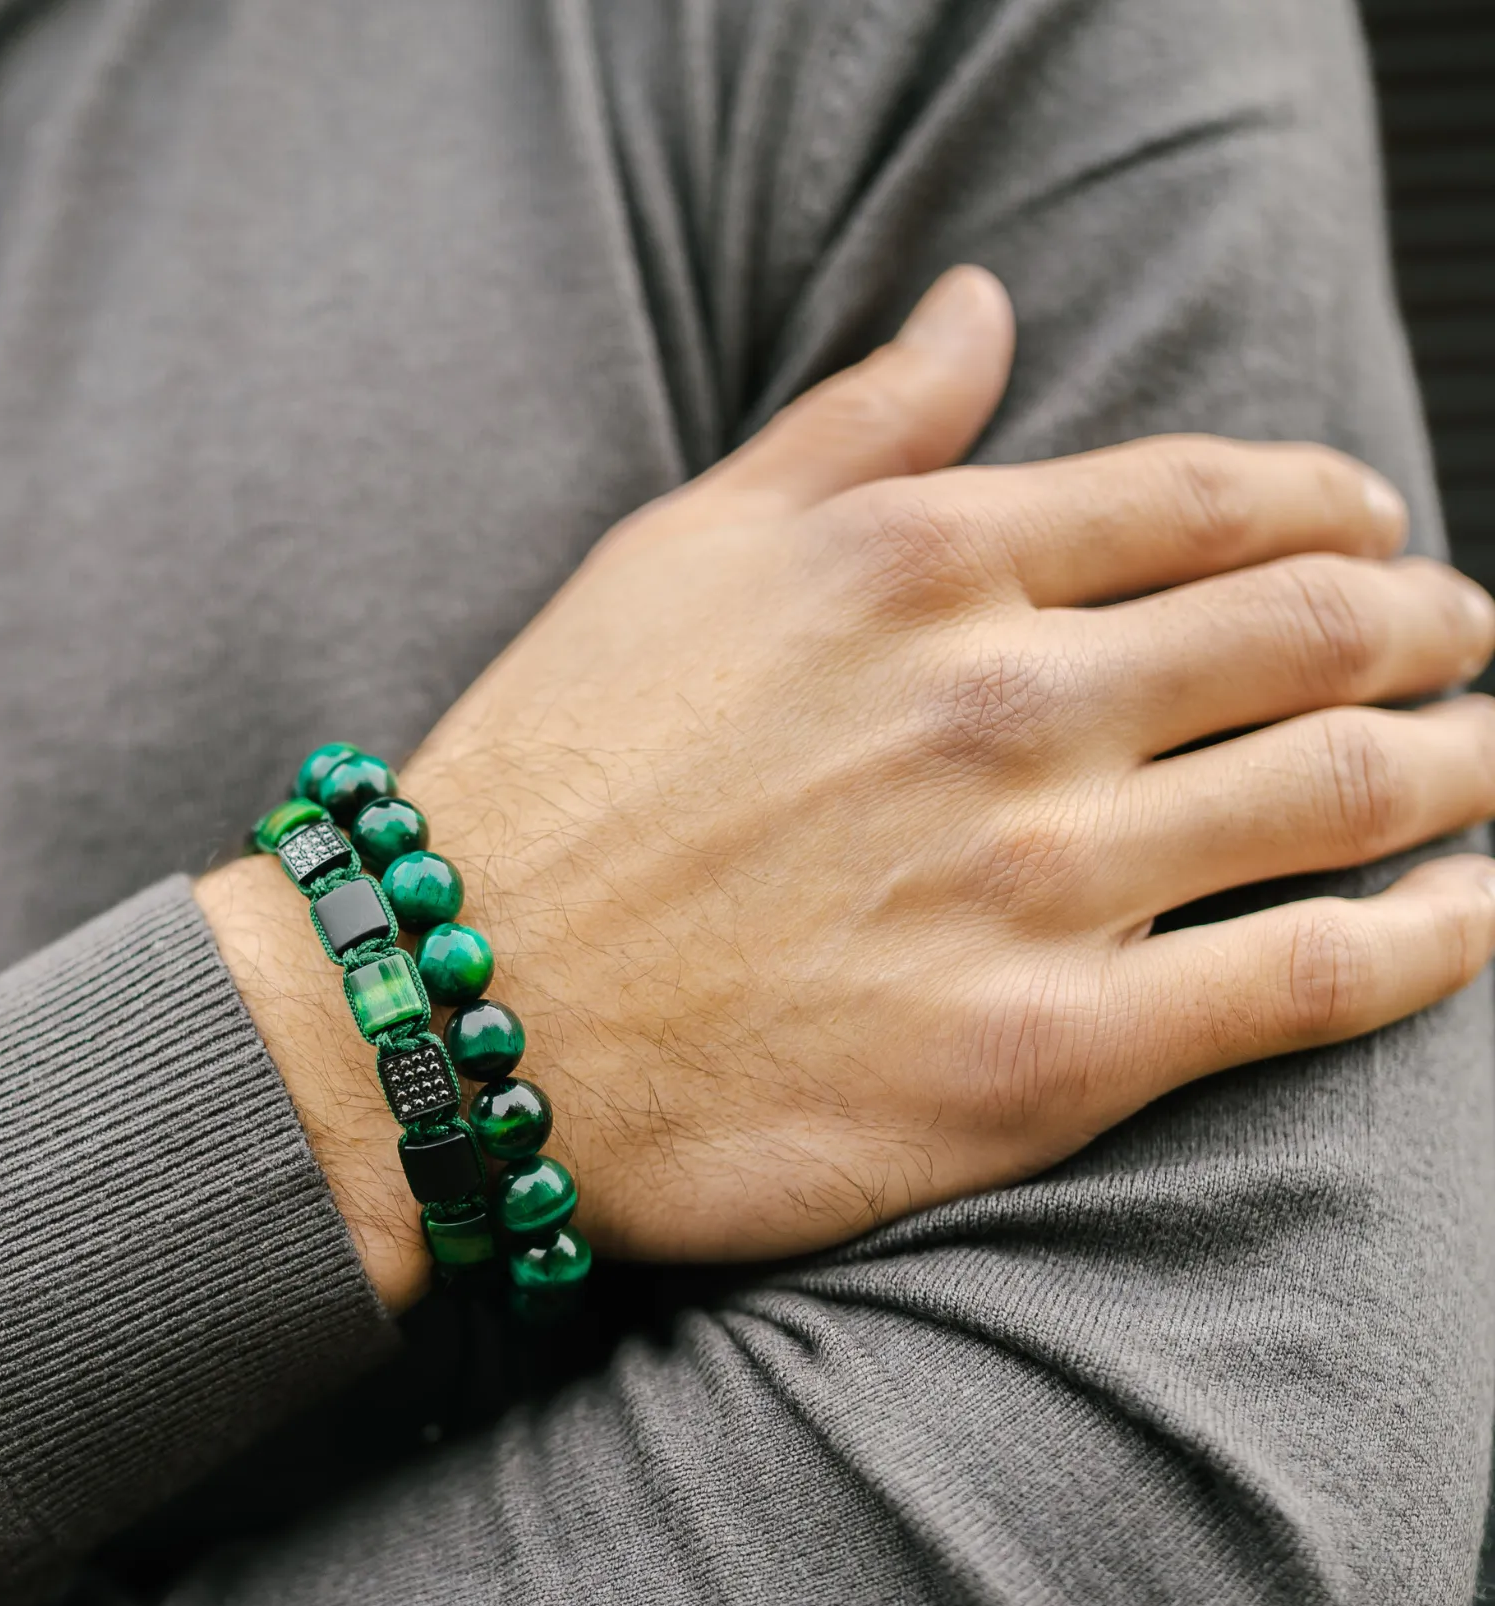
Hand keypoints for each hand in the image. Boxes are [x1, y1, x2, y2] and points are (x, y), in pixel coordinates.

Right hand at [202, 267, 1494, 1304]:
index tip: (1375, 534)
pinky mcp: (1047, 1053)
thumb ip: (853, 429)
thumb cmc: (554, 781)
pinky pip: (1306, 980)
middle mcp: (1004, 703)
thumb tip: (986, 307)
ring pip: (1345, 793)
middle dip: (1428, 630)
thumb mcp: (676, 554)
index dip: (1332, 507)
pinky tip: (1462, 918)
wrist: (459, 1016)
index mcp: (922, 566)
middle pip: (1315, 634)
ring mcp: (1038, 880)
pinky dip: (1424, 943)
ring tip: (1481, 767)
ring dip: (1454, 767)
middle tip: (1462, 648)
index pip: (1208, 500)